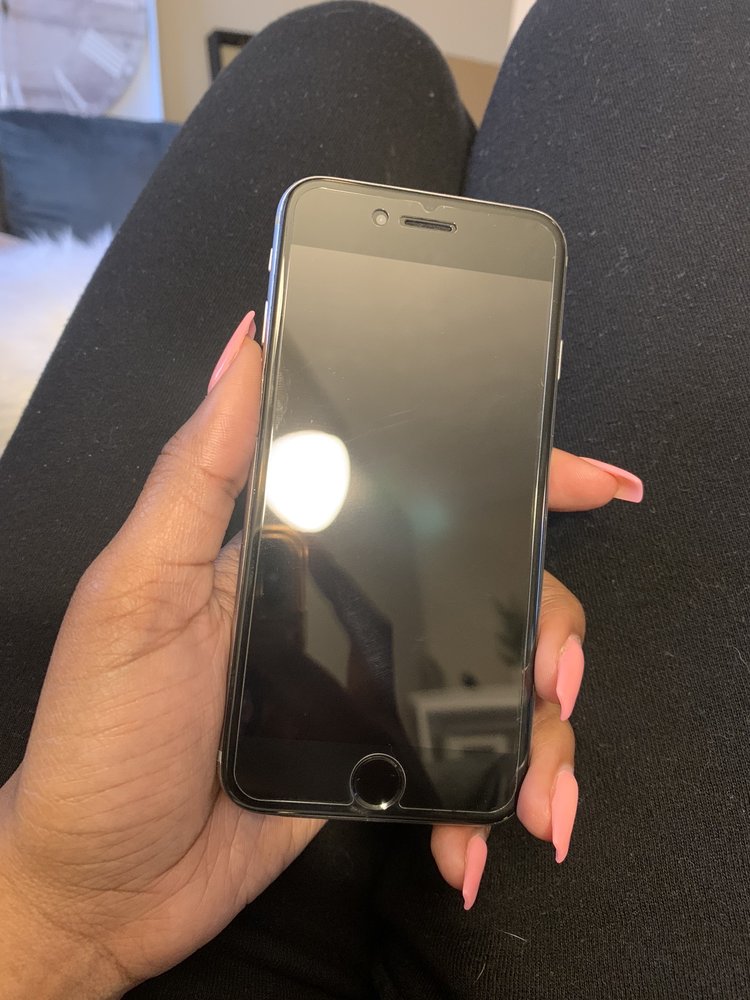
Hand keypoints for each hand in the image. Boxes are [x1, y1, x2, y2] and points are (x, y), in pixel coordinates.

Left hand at [0, 311, 641, 995]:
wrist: (104, 883)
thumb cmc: (104, 734)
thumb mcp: (136, 591)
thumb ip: (196, 475)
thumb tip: (243, 347)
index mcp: (298, 551)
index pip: (417, 489)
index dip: (512, 475)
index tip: (585, 479)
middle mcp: (348, 608)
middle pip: (490, 586)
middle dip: (549, 622)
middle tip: (556, 670)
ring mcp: (373, 689)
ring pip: (499, 679)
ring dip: (541, 733)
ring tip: (539, 789)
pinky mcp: (384, 762)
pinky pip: (468, 765)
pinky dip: (490, 806)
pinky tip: (481, 843)